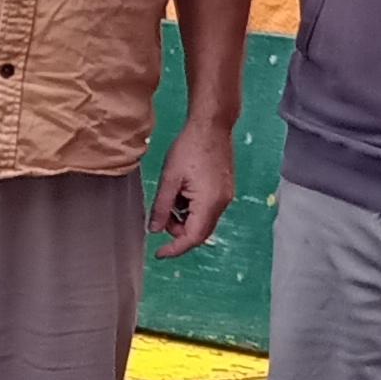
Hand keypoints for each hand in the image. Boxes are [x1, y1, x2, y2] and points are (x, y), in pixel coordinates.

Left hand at [151, 116, 236, 259]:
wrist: (212, 126)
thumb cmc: (190, 147)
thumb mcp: (169, 178)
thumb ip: (161, 207)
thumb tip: (154, 230)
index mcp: (209, 202)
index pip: (192, 237)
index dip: (175, 249)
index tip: (159, 254)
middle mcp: (222, 203)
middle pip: (200, 232)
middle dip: (178, 231)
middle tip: (161, 216)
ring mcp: (226, 196)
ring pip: (203, 221)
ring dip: (184, 219)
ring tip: (171, 197)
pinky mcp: (225, 189)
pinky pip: (208, 209)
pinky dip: (193, 209)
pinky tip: (183, 191)